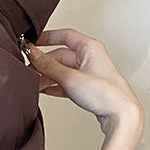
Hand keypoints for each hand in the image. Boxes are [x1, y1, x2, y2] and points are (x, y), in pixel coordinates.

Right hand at [24, 28, 143, 138]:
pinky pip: (66, 82)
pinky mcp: (87, 87)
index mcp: (89, 47)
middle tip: (29, 71)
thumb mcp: (70, 77)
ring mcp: (88, 72)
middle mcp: (90, 57)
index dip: (46, 37)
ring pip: (62, 70)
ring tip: (35, 85)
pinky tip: (45, 91)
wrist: (120, 113)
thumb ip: (48, 65)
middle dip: (43, 63)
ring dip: (47, 76)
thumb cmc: (105, 93)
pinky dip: (55, 86)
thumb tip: (33, 54)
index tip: (32, 43)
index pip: (64, 35)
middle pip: (60, 55)